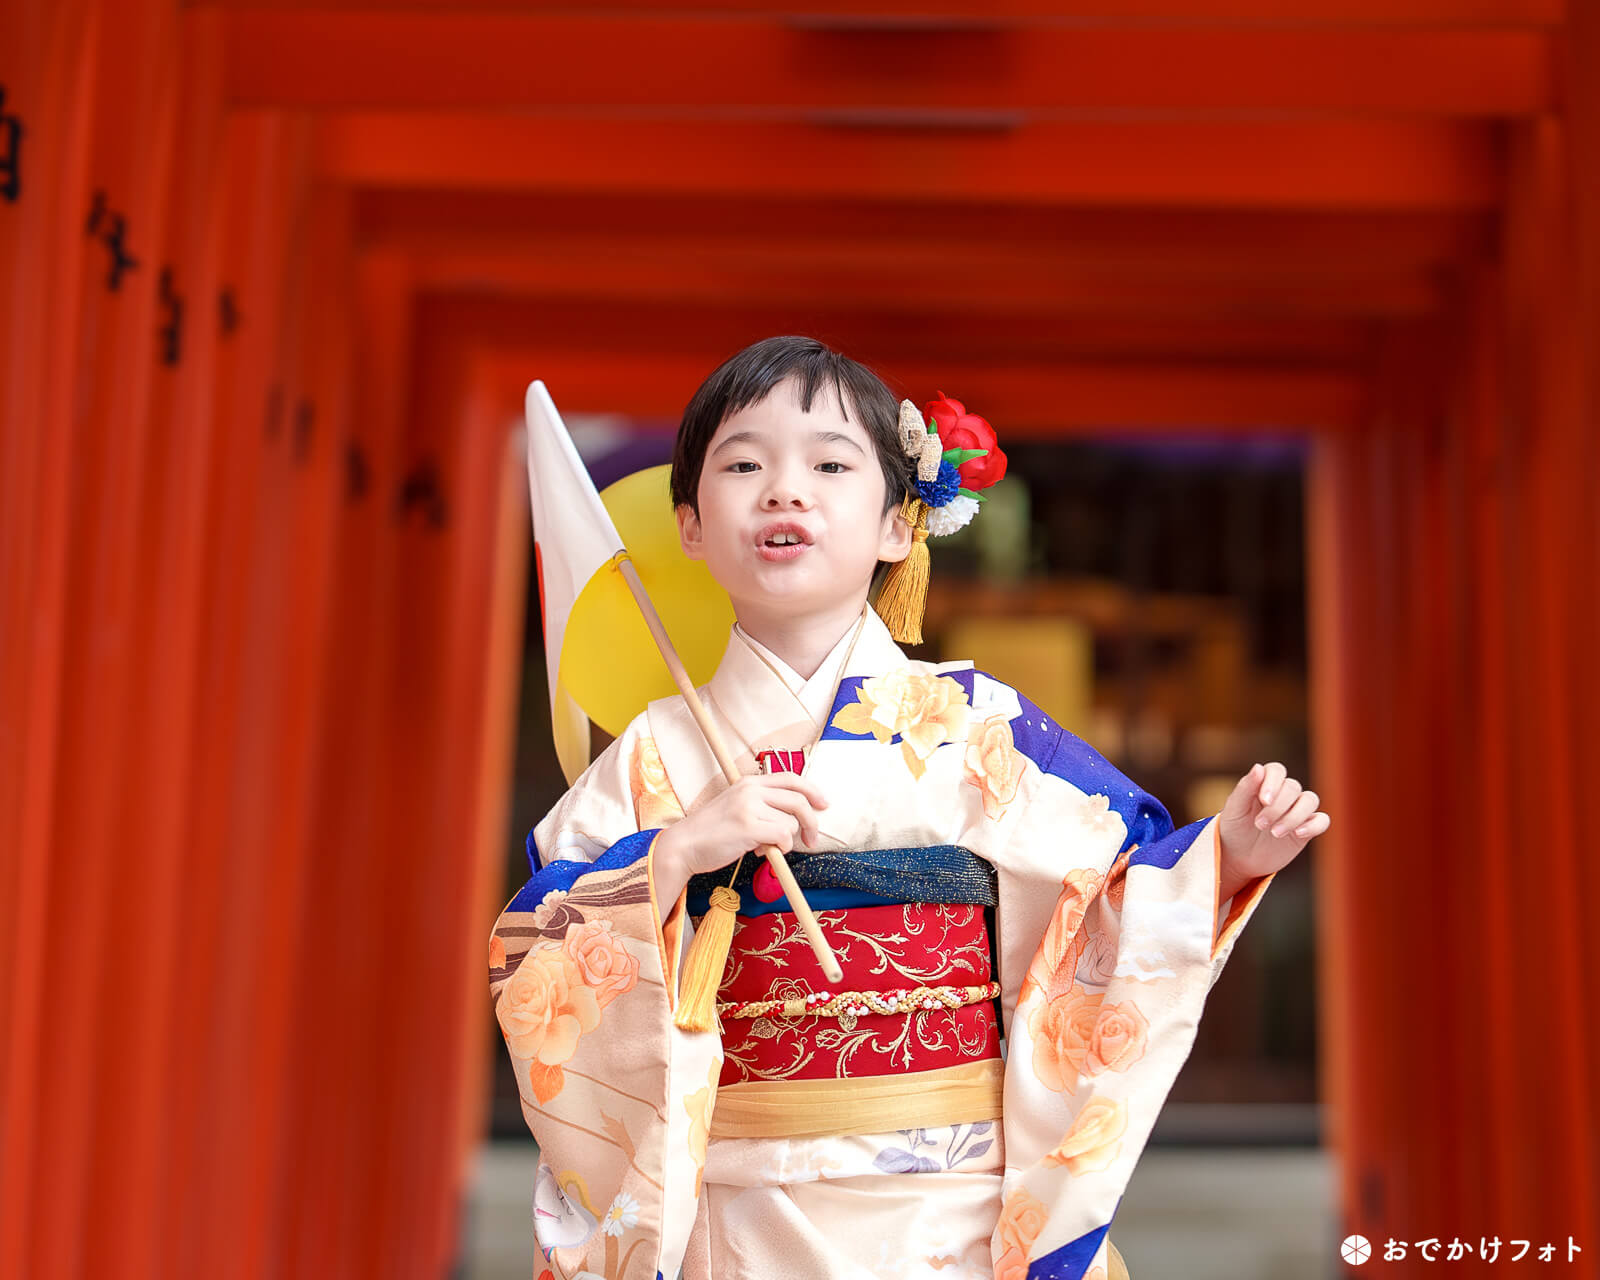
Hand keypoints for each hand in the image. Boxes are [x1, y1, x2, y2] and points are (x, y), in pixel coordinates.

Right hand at [650, 773, 828, 906]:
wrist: (684, 845)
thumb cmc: (712, 832)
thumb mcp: (737, 807)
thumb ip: (761, 805)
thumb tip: (794, 818)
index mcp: (749, 782)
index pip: (791, 778)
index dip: (812, 790)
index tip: (824, 804)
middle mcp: (750, 790)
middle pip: (799, 800)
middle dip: (811, 823)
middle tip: (811, 840)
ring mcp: (749, 807)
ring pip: (791, 823)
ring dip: (784, 840)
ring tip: (762, 846)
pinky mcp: (748, 826)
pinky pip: (783, 837)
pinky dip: (780, 849)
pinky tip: (762, 852)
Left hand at [1217, 762, 1328, 896]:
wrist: (1239, 858)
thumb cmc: (1234, 829)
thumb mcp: (1234, 810)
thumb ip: (1245, 788)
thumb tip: (1258, 767)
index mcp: (1264, 784)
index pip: (1276, 770)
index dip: (1273, 782)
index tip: (1264, 800)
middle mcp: (1283, 794)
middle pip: (1292, 787)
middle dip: (1277, 807)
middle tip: (1260, 825)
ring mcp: (1297, 810)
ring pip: (1310, 800)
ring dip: (1294, 816)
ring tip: (1275, 833)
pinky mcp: (1307, 829)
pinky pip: (1322, 820)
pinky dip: (1314, 825)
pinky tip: (1298, 834)